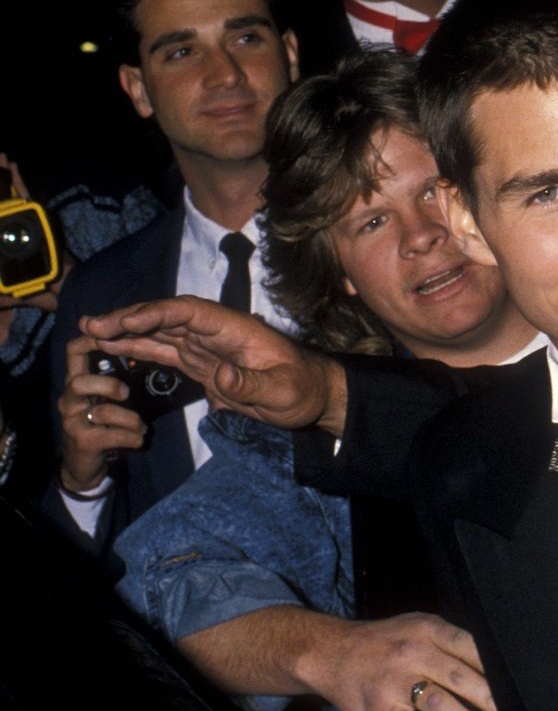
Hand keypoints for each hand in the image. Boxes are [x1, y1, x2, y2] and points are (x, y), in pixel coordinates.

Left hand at [0, 154, 65, 327]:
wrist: (59, 288)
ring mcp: (24, 223)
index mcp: (3, 246)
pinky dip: (16, 182)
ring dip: (2, 177)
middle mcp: (12, 230)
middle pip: (1, 203)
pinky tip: (11, 166)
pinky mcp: (35, 220)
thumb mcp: (2, 289)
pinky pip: (24, 197)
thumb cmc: (31, 288)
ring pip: (9, 196)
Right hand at [56, 334, 144, 491]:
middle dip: (108, 385)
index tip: (112, 335)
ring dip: (131, 419)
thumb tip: (135, 343)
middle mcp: (69, 400)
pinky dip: (134, 437)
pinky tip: (138, 439)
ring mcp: (73, 422)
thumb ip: (112, 374)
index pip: (73, 351)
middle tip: (127, 394)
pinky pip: (114, 434)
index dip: (91, 339)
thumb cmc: (99, 424)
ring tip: (140, 426)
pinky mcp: (84, 442)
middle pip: (78, 382)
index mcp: (76, 382)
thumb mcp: (104, 397)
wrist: (83, 466)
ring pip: (102, 411)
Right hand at [81, 296, 347, 434]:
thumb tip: (221, 377)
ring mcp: (208, 346)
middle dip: (131, 318)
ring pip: (162, 332)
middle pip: (169, 317)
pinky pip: (166, 351)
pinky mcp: (203, 363)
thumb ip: (252, 384)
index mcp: (236, 329)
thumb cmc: (303, 390)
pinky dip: (140, 347)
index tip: (127, 320)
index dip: (158, 313)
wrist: (313, 398)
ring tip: (91, 331)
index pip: (191, 313)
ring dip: (128, 330)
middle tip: (93, 324)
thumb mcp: (283, 392)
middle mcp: (218, 332)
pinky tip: (114, 347)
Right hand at [298, 613, 496, 710]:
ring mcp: (395, 683)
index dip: (497, 669)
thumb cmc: (383, 642)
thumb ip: (451, 642)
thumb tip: (493, 666)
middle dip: (492, 701)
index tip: (517, 687)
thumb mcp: (417, 627)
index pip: (471, 647)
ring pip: (441, 705)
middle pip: (461, 678)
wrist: (330, 653)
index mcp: (427, 629)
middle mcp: (412, 652)